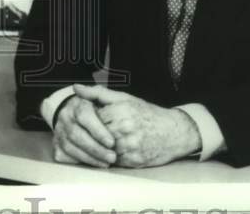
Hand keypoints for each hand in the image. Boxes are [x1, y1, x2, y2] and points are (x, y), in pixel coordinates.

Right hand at [51, 93, 116, 168]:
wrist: (74, 113)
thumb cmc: (93, 107)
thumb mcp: (101, 96)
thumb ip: (97, 92)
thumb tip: (78, 87)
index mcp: (76, 104)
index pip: (84, 116)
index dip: (97, 131)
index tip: (111, 142)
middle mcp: (65, 118)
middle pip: (76, 135)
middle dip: (95, 149)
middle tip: (112, 157)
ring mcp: (59, 132)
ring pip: (71, 147)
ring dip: (89, 158)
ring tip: (106, 162)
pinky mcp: (57, 144)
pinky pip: (65, 156)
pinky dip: (79, 161)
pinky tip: (93, 163)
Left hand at [72, 84, 201, 166]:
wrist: (173, 132)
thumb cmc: (147, 113)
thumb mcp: (125, 98)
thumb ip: (98, 93)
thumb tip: (76, 88)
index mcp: (121, 111)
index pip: (92, 118)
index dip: (88, 119)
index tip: (89, 119)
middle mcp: (125, 129)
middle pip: (96, 135)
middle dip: (93, 134)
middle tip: (93, 132)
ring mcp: (130, 146)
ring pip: (102, 149)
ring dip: (100, 147)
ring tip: (103, 141)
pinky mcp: (134, 161)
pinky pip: (113, 161)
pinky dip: (110, 156)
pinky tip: (113, 150)